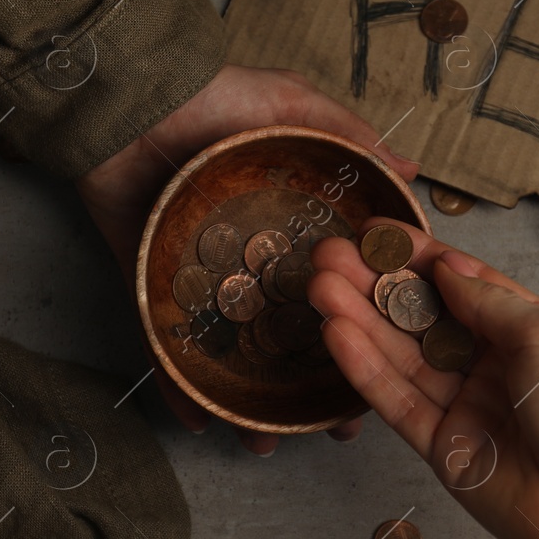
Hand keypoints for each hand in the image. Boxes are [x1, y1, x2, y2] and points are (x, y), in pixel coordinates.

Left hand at [76, 64, 419, 453]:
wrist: (127, 99)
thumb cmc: (213, 95)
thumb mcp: (289, 104)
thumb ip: (349, 137)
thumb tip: (411, 169)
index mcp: (288, 227)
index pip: (334, 290)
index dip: (363, 332)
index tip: (388, 372)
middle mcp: (249, 262)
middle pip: (288, 337)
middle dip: (311, 390)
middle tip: (330, 431)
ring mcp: (200, 281)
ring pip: (232, 354)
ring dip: (246, 403)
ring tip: (262, 443)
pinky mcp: (151, 287)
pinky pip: (166, 346)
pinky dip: (177, 385)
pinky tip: (196, 419)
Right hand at [308, 219, 538, 538]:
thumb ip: (488, 302)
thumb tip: (447, 270)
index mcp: (530, 331)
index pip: (464, 285)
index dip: (419, 257)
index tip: (375, 232)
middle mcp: (494, 367)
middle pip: (423, 318)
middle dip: (376, 285)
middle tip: (329, 255)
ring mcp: (466, 408)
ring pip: (402, 357)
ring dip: (360, 320)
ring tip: (319, 286)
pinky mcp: (443, 449)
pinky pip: (398, 402)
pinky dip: (366, 369)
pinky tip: (337, 334)